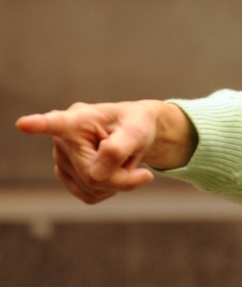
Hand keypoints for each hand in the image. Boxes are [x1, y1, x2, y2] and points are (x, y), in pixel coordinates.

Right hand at [16, 100, 190, 203]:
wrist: (135, 132)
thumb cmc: (136, 125)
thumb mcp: (138, 131)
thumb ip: (119, 149)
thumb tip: (95, 175)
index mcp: (79, 118)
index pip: (56, 123)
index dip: (40, 125)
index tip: (24, 124)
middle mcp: (63, 139)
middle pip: (91, 175)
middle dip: (122, 178)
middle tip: (144, 172)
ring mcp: (61, 159)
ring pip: (91, 188)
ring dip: (116, 183)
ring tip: (122, 161)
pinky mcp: (66, 176)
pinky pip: (90, 195)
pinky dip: (109, 190)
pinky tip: (114, 172)